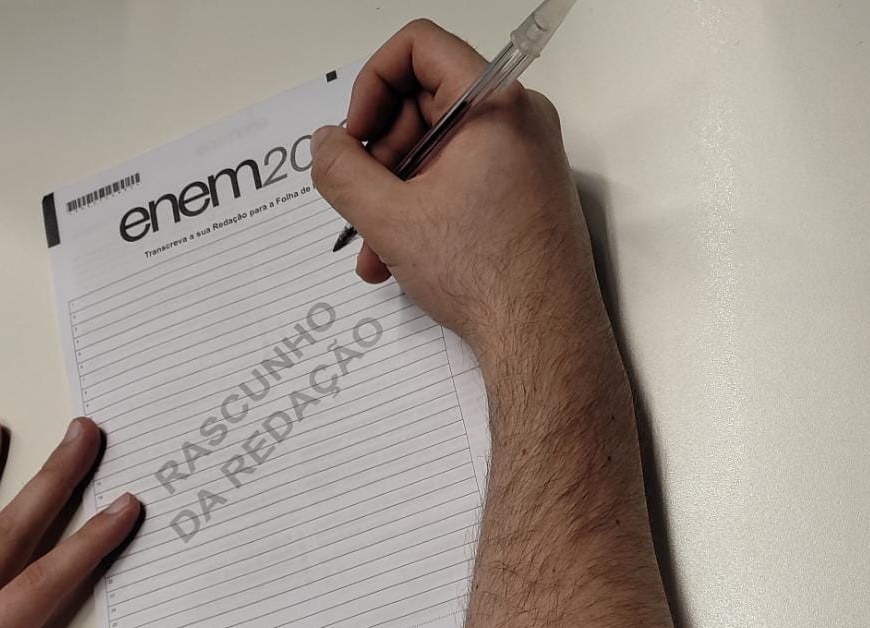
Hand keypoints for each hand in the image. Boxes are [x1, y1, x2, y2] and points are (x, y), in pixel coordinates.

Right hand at [310, 19, 599, 369]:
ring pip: (436, 151)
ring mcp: (523, 159)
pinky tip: (395, 256)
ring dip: (392, 193)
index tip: (355, 135)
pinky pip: (458, 180)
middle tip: (357, 197)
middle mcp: (517, 122)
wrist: (544, 337)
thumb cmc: (490, 277)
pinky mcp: (522, 192)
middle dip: (378, 154)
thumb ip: (342, 171)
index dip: (373, 84)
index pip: (420, 47)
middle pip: (423, 102)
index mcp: (494, 105)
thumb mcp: (390, 219)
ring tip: (372, 247)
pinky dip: (422, 208)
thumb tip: (325, 145)